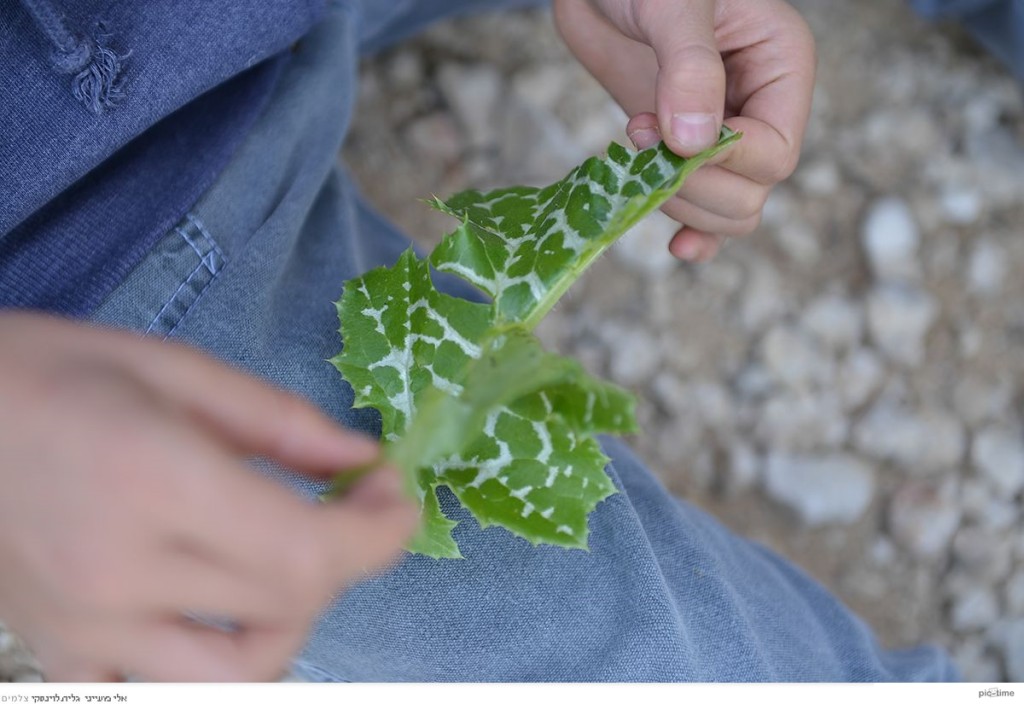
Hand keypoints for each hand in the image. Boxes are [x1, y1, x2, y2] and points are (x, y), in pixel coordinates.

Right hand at [0, 312, 417, 680]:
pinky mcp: (56, 651)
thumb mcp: (174, 369)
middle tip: (353, 505)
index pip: (307, 554)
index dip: (378, 536)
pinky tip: (214, 612)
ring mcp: (86, 628)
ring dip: (289, 625)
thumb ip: (280, 421)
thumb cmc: (50, 372)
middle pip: (288, 607)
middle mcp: (123, 572)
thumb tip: (362, 460)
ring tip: (289, 567)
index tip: (396, 496)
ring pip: (236, 676)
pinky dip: (208, 666)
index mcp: (158, 481)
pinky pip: (154, 692)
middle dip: (349, 558)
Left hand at [553, 0, 815, 260]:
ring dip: (678, 203)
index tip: (670, 138)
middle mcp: (760, 109)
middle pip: (751, 194)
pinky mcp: (681, 154)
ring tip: (634, 153)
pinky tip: (674, 246)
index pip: (776, 152)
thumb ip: (688, 67)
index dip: (727, 162)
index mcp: (780, 67)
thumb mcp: (673, 3)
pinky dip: (691, 233)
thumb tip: (694, 142)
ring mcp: (721, 137)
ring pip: (728, 212)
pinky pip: (703, 213)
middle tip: (639, 141)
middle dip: (693, 186)